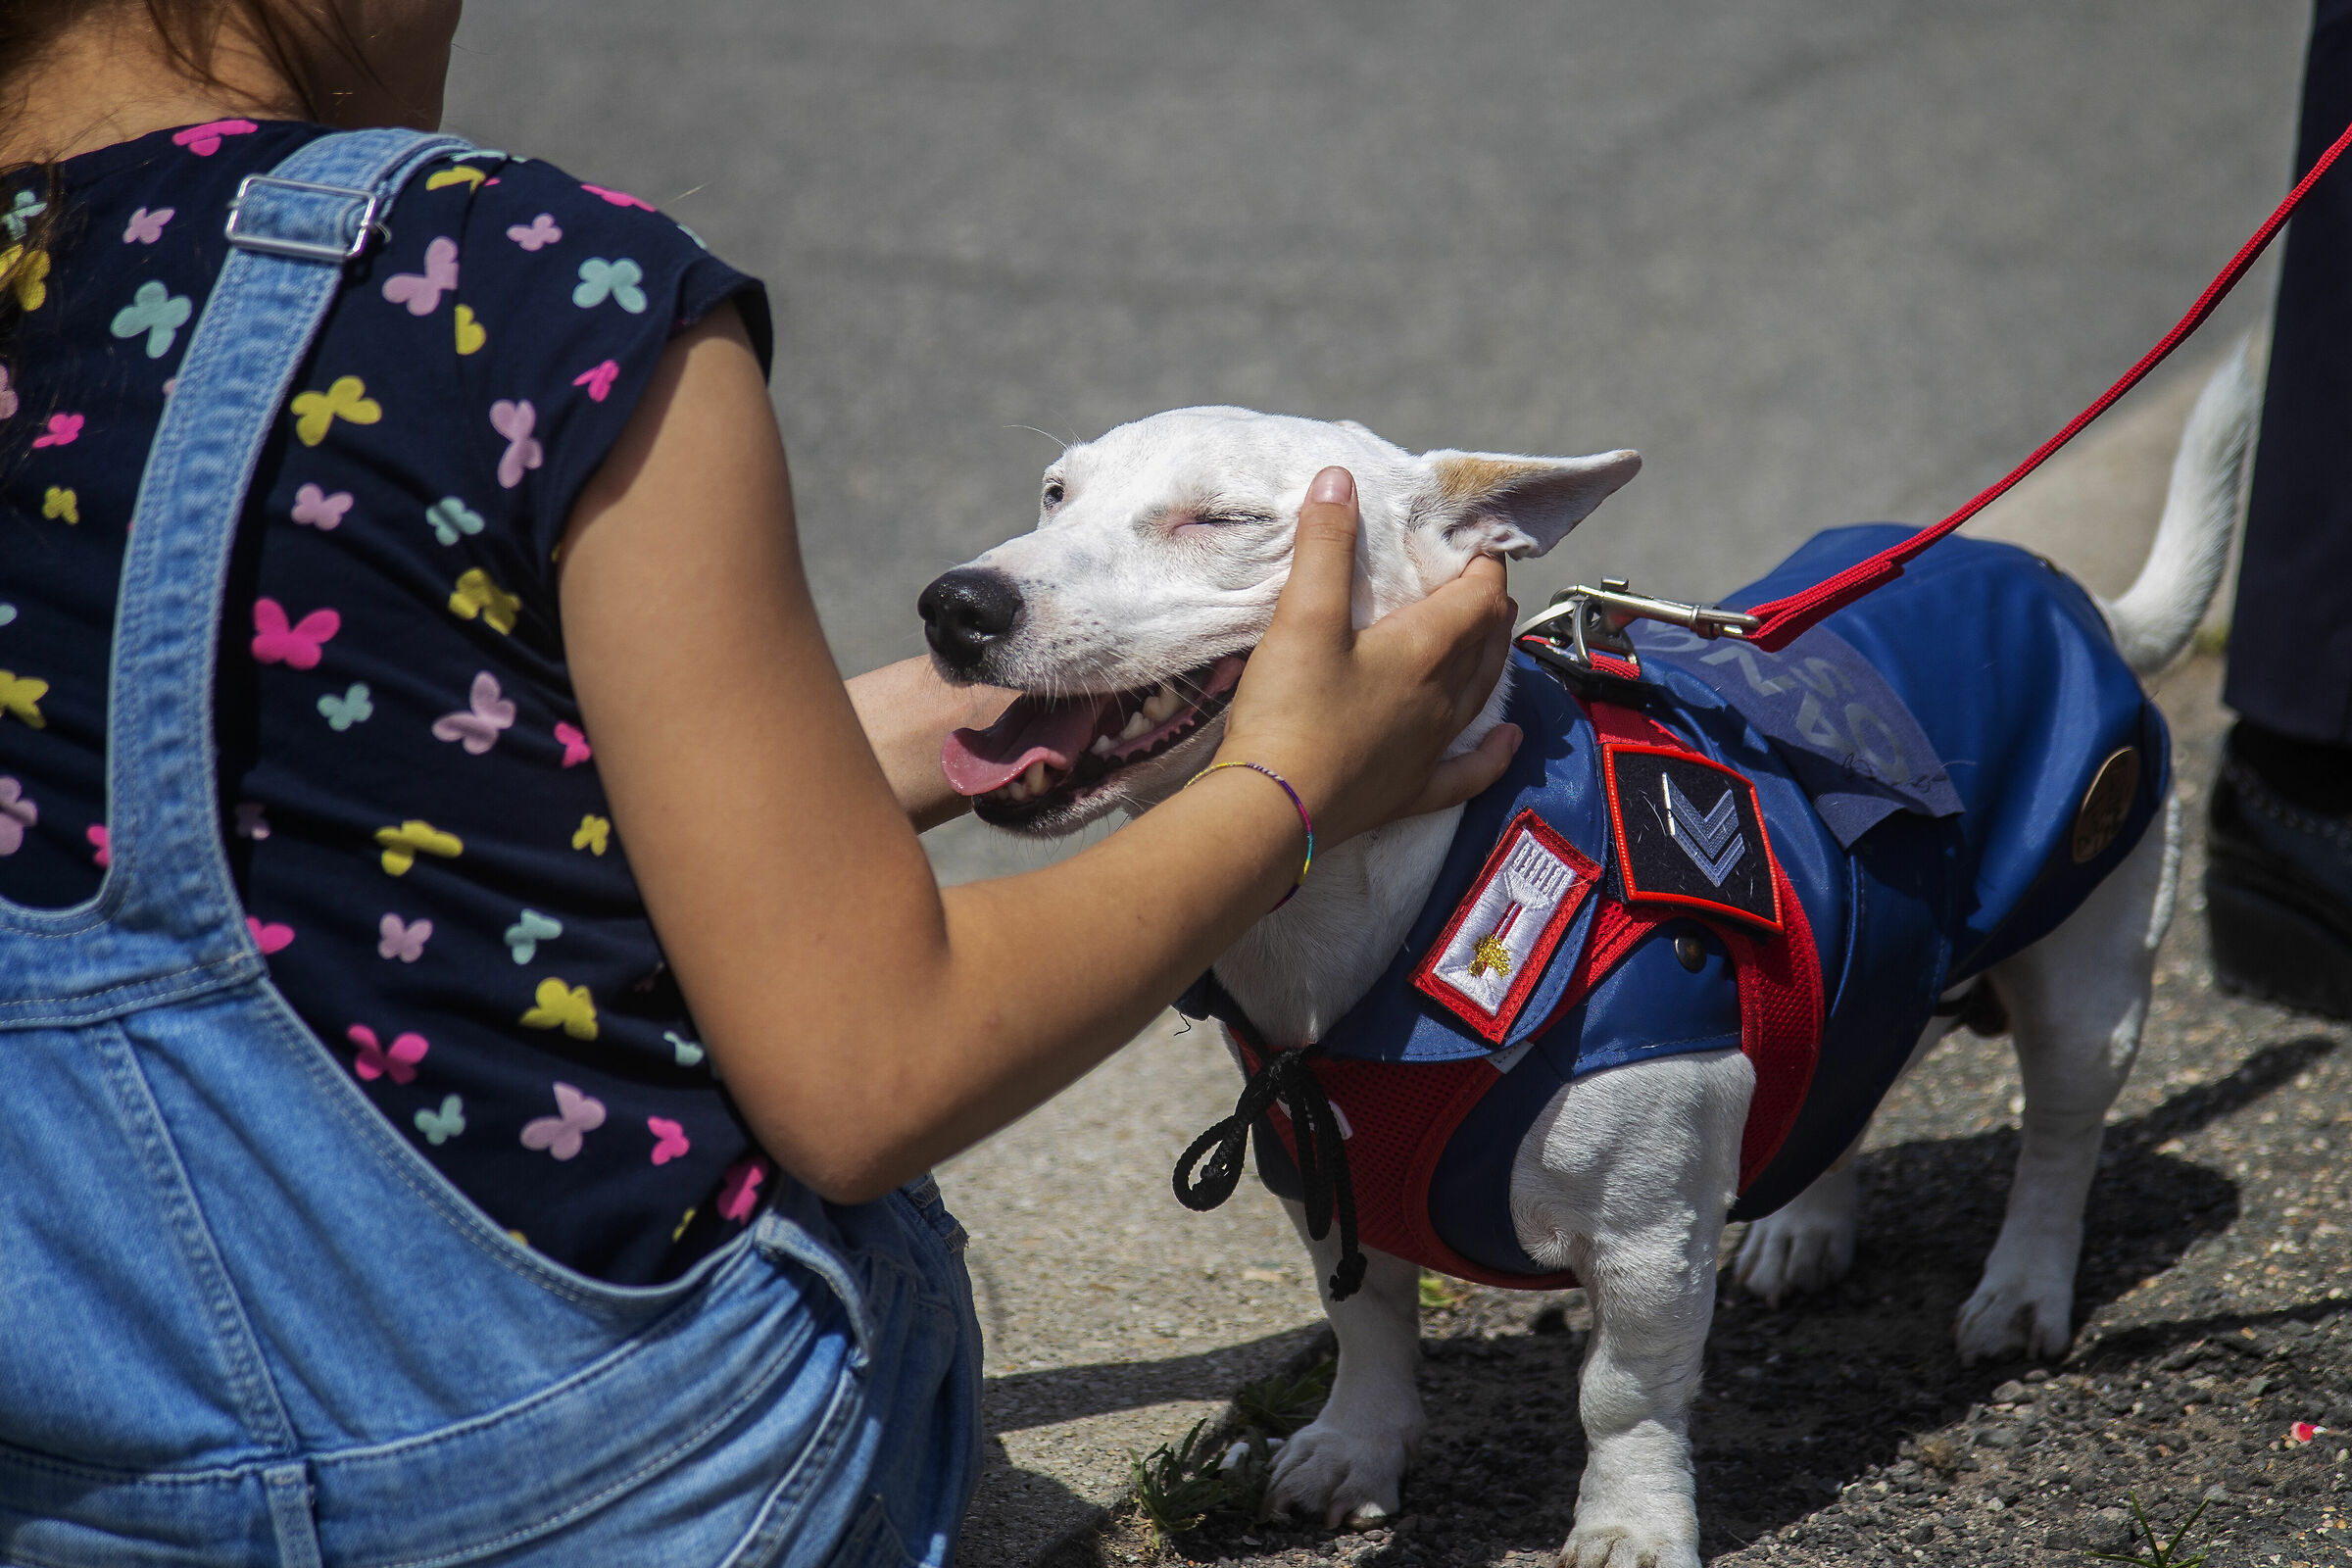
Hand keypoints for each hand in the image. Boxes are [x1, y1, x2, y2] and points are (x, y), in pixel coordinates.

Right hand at [1217, 466, 1519, 846]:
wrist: (1274, 809)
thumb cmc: (1290, 710)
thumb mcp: (1303, 616)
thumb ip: (1325, 544)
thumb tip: (1340, 479)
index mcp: (1425, 651)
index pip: (1479, 596)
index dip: (1483, 565)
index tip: (1473, 543)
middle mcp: (1442, 698)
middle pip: (1485, 642)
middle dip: (1487, 606)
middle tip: (1477, 581)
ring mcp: (1430, 748)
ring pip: (1480, 695)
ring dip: (1491, 660)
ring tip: (1493, 637)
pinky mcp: (1410, 792)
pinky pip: (1468, 770)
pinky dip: (1493, 752)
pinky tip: (1507, 741)